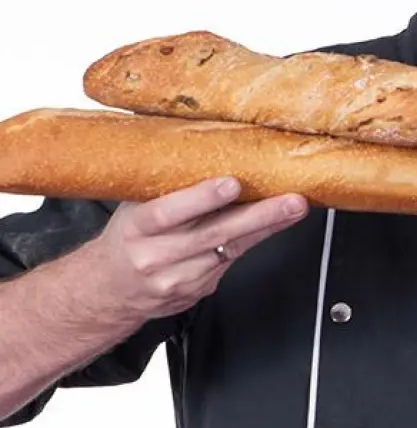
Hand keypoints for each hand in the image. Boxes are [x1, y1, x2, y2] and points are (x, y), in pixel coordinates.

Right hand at [80, 177, 307, 321]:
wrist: (111, 289)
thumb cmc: (129, 237)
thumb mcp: (132, 207)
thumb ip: (161, 183)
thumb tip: (194, 137)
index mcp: (136, 228)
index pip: (167, 213)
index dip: (201, 198)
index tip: (231, 184)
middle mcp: (156, 255)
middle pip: (213, 234)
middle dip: (259, 216)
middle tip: (292, 201)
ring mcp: (178, 277)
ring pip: (231, 249)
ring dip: (268, 227)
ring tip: (295, 208)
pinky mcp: (197, 290)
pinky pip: (231, 261)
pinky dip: (255, 240)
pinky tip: (275, 225)